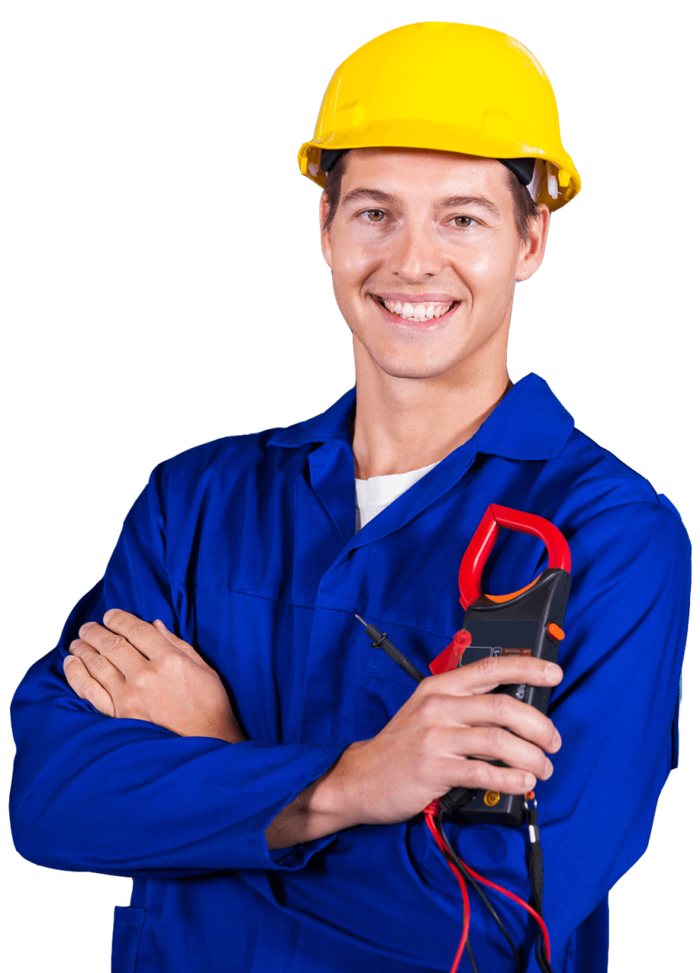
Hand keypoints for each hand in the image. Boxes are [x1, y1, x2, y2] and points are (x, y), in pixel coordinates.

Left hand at [63, 609, 244, 743]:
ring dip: (84, 649)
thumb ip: (177, 645)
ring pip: (98, 664)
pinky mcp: (118, 716)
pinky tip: (71, 663)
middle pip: (113, 644)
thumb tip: (155, 626)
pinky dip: (77, 674)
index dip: (120, 619)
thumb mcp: (203, 669)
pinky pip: (90, 691)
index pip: (137, 630)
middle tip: (88, 626)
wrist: (206, 744)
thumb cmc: (210, 706)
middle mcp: (146, 675)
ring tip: (77, 641)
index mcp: (170, 660)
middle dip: (97, 631)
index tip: (110, 615)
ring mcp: (129, 697)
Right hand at [337, 655, 562, 825]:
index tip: (553, 673)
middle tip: (552, 742)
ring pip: (499, 740)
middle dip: (539, 726)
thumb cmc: (401, 745)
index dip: (527, 667)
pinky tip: (522, 783)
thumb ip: (464, 705)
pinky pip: (482, 772)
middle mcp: (438, 707)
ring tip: (542, 769)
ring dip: (531, 757)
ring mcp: (435, 738)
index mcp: (440, 687)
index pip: (490, 667)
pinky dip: (510, 779)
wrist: (360, 776)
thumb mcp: (427, 711)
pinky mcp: (433, 769)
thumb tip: (515, 711)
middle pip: (503, 707)